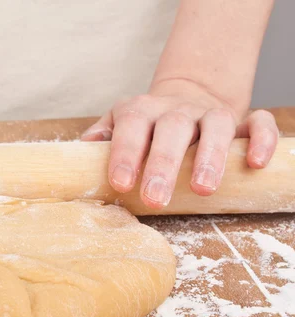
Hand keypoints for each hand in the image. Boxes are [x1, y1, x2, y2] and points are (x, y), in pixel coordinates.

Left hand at [81, 81, 278, 208]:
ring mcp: (209, 113)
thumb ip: (101, 137)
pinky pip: (258, 123)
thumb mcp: (119, 124)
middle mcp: (175, 109)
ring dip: (210, 157)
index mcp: (141, 111)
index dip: (125, 154)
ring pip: (215, 125)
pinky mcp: (240, 120)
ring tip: (202, 189)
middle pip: (172, 129)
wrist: (187, 94)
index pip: (131, 127)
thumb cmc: (146, 123)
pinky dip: (260, 139)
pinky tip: (254, 163)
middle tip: (154, 199)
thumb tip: (80, 157)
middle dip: (163, 164)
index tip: (121, 183)